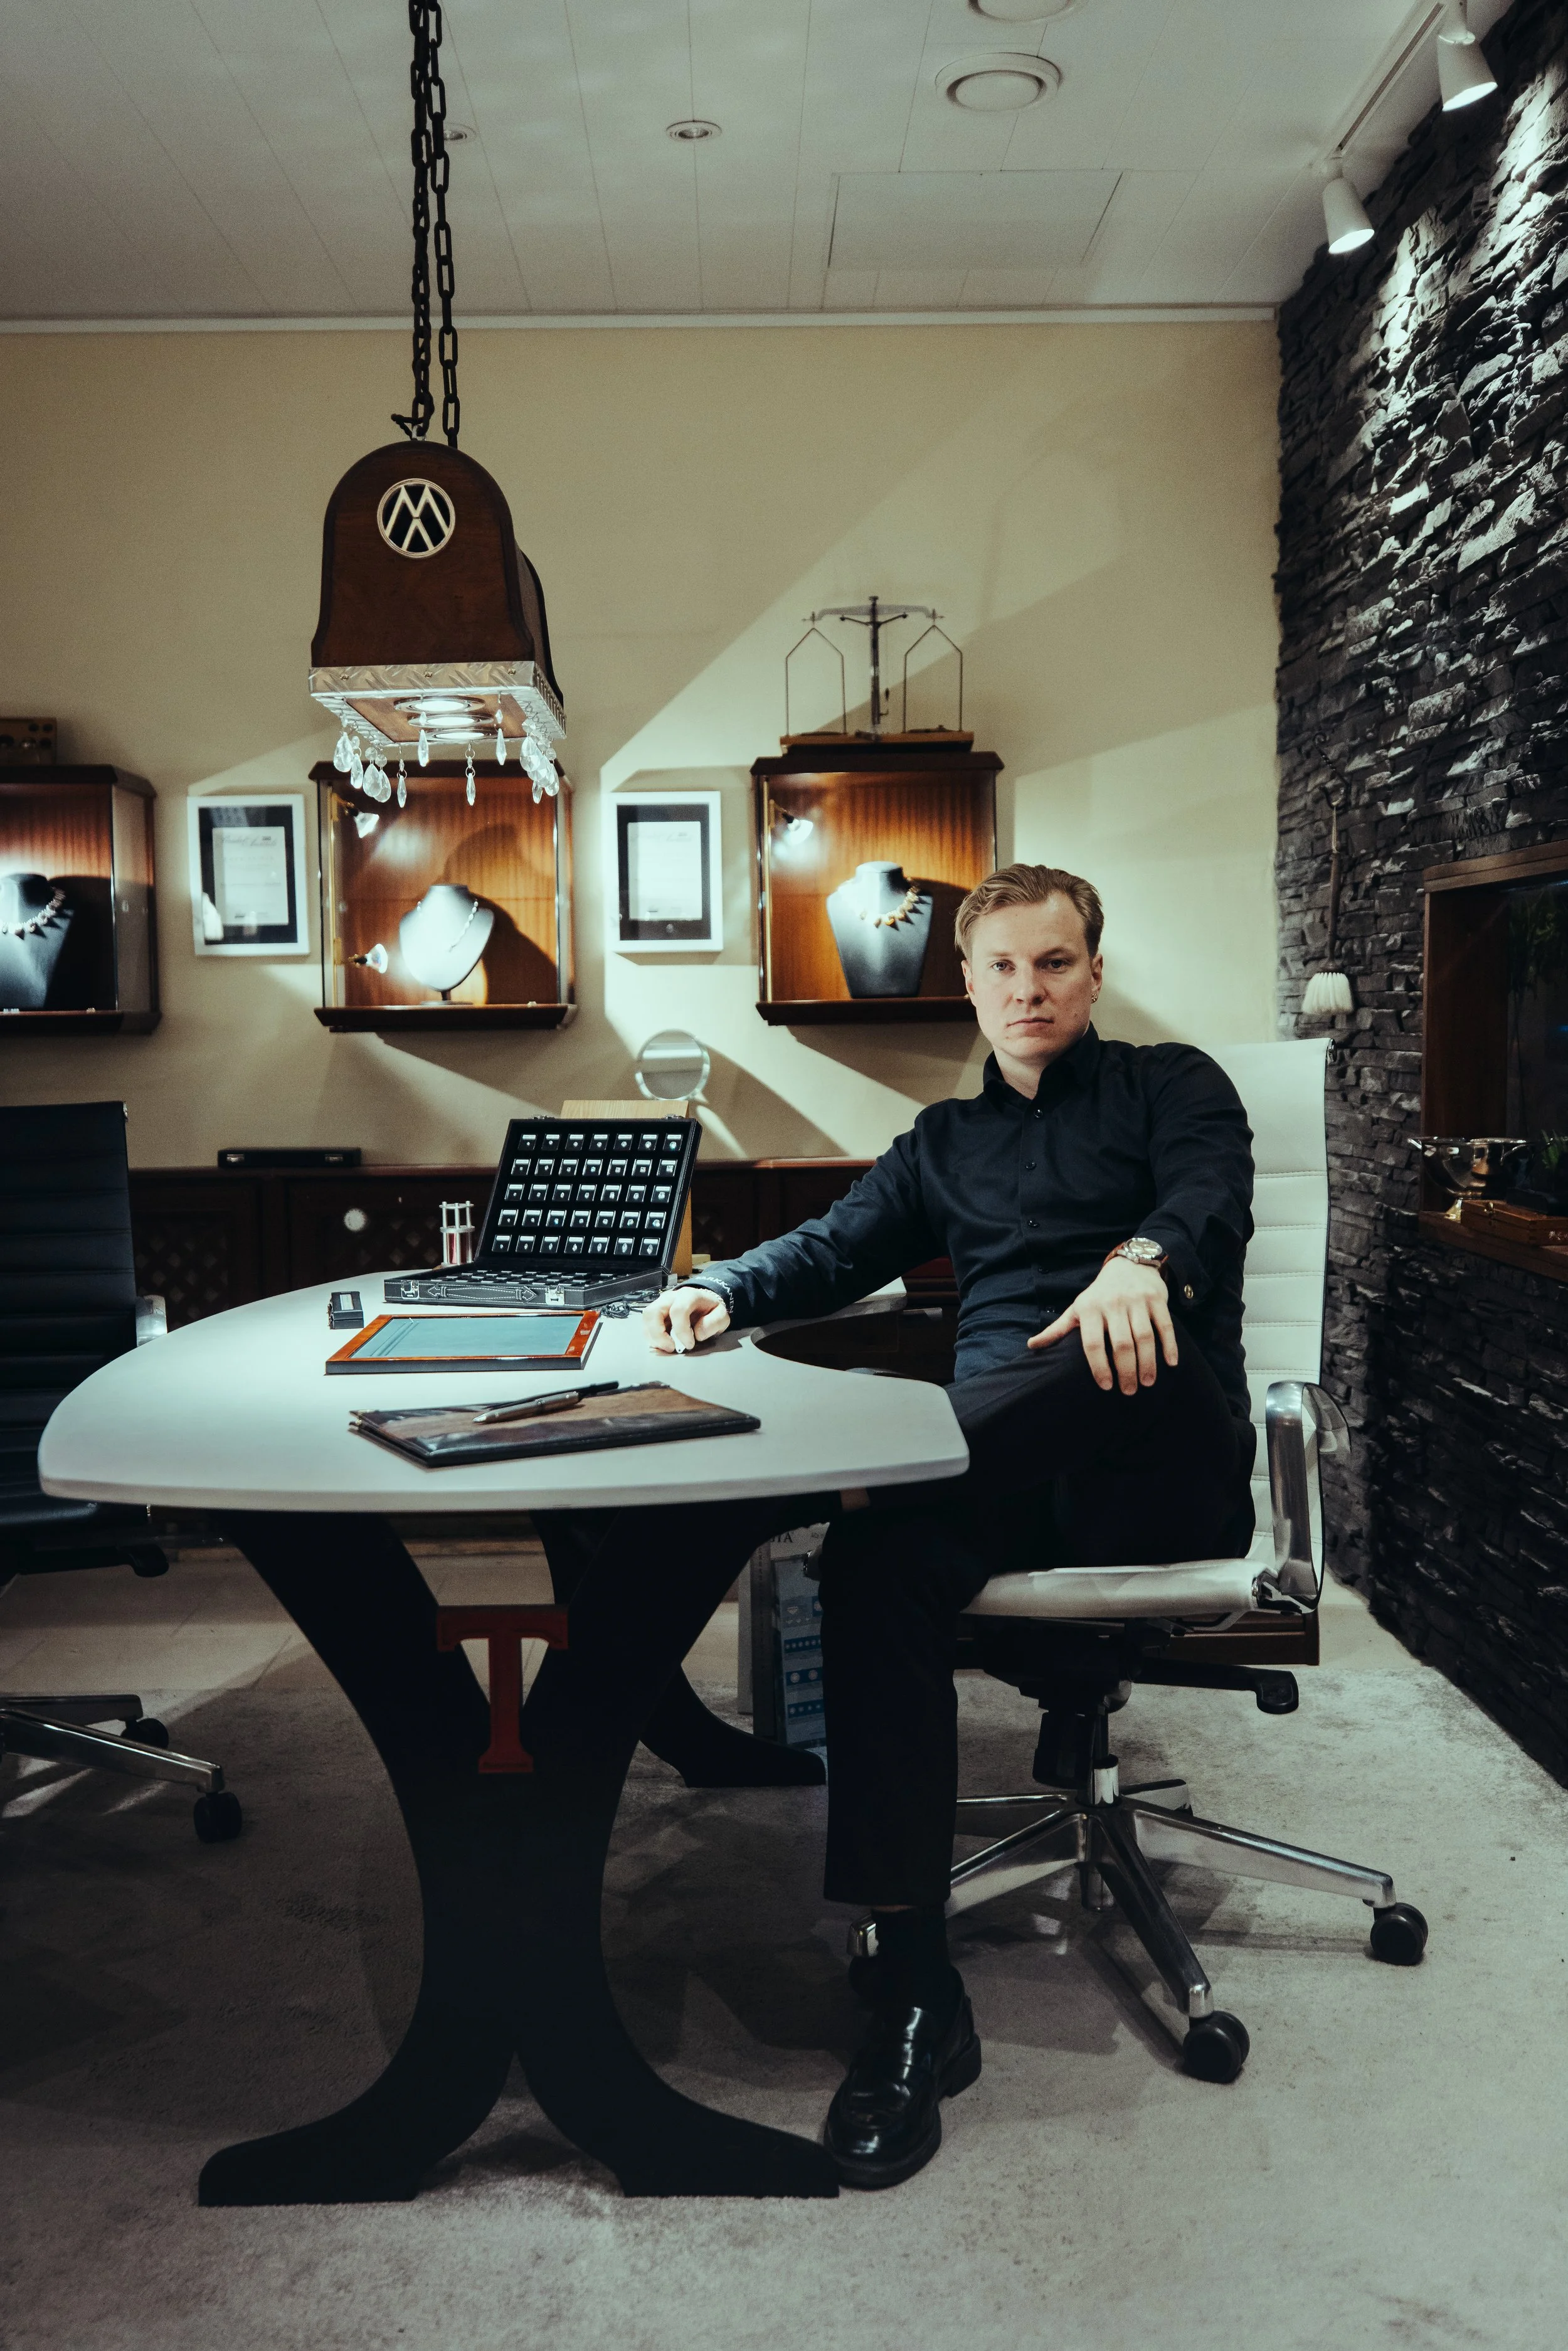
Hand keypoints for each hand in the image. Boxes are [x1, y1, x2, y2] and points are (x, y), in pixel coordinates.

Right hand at [643, 1286, 730, 1354]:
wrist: (704, 1303)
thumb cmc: (711, 1310)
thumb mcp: (722, 1316)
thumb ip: (714, 1323)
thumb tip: (698, 1334)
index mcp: (689, 1295)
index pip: (678, 1310)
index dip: (681, 1330)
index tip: (689, 1344)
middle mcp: (671, 1297)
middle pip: (653, 1312)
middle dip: (658, 1334)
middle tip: (671, 1348)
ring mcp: (661, 1303)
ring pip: (647, 1317)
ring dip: (653, 1336)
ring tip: (666, 1347)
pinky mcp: (656, 1312)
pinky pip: (646, 1323)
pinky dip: (652, 1336)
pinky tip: (663, 1344)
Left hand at [1028, 1260, 1177, 1395]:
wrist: (1128, 1264)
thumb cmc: (1099, 1295)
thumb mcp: (1077, 1308)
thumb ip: (1057, 1329)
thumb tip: (1032, 1346)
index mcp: (1090, 1308)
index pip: (1093, 1343)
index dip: (1099, 1367)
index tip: (1106, 1386)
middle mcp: (1113, 1303)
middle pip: (1121, 1344)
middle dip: (1126, 1371)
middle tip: (1129, 1391)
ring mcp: (1137, 1300)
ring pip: (1144, 1337)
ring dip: (1147, 1364)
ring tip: (1147, 1383)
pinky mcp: (1157, 1299)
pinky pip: (1165, 1326)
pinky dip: (1169, 1346)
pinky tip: (1170, 1363)